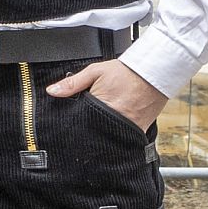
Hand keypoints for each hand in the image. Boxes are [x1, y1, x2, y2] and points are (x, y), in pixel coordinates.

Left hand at [46, 59, 167, 132]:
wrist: (154, 72)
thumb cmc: (126, 72)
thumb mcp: (95, 72)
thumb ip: (72, 83)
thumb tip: (52, 91)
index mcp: (101, 107)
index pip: (80, 122)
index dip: (73, 123)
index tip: (68, 124)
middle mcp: (115, 121)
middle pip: (94, 132)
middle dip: (87, 129)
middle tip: (83, 124)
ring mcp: (129, 127)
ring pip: (108, 136)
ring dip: (102, 132)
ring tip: (98, 124)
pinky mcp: (140, 130)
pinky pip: (124, 136)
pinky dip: (117, 132)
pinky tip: (112, 126)